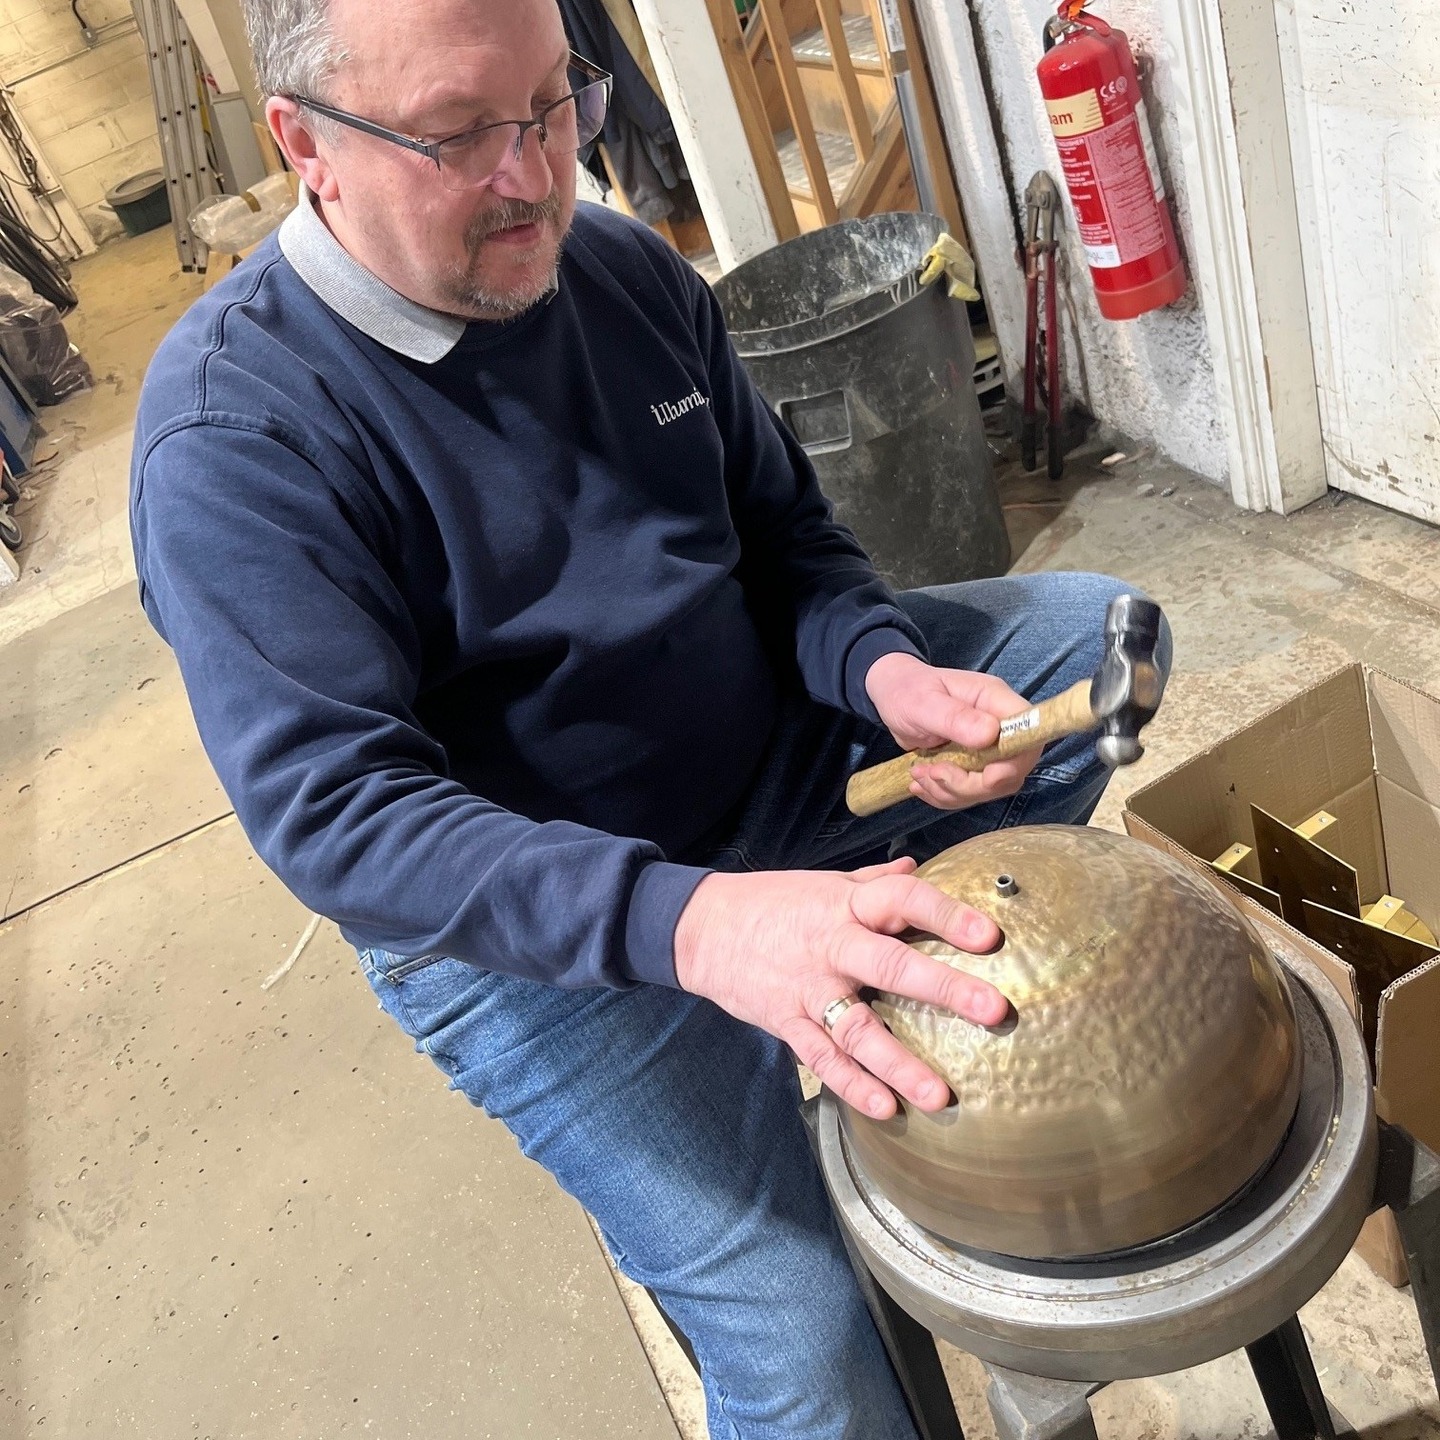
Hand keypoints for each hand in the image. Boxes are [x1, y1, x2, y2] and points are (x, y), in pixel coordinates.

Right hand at [673, 858, 1008, 1117]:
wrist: (701, 928)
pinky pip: (822, 1058)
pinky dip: (852, 1085)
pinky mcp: (786, 1022)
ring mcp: (808, 989)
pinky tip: (885, 1108)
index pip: (902, 901)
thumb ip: (873, 881)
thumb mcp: (825, 883)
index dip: (945, 915)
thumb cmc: (773, 903)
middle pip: (891, 966)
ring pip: (857, 1028)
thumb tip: (917, 868)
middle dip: (944, 988)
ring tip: (939, 1095)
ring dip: (899, 1063)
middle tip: (993, 1009)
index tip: (988, 935)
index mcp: (846, 905)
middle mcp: (831, 946)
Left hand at [865, 652, 1042, 810]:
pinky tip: (921, 782)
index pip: (1028, 735)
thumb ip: (955, 717)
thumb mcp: (923, 702)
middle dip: (973, 785)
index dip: (1015, 762)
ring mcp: (987, 749)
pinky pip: (969, 793)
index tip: (986, 775)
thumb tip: (990, 734)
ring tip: (919, 774)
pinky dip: (944, 795)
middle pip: (1011, 771)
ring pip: (989, 788)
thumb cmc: (908, 690)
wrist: (893, 696)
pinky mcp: (973, 766)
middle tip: (934, 773)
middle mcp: (998, 726)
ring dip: (952, 791)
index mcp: (995, 701)